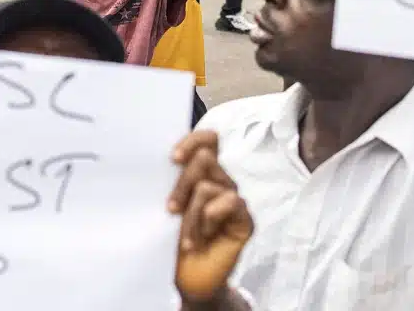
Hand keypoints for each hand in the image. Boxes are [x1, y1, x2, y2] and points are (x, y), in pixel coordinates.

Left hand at [169, 131, 252, 304]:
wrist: (186, 276)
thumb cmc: (172, 238)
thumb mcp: (168, 204)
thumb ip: (172, 179)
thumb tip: (171, 158)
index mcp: (202, 172)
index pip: (208, 139)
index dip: (192, 141)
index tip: (172, 159)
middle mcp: (220, 180)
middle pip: (204, 158)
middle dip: (181, 185)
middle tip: (171, 210)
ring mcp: (233, 199)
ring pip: (208, 186)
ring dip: (190, 215)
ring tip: (186, 237)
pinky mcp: (244, 218)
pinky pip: (230, 202)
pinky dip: (210, 220)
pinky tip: (204, 237)